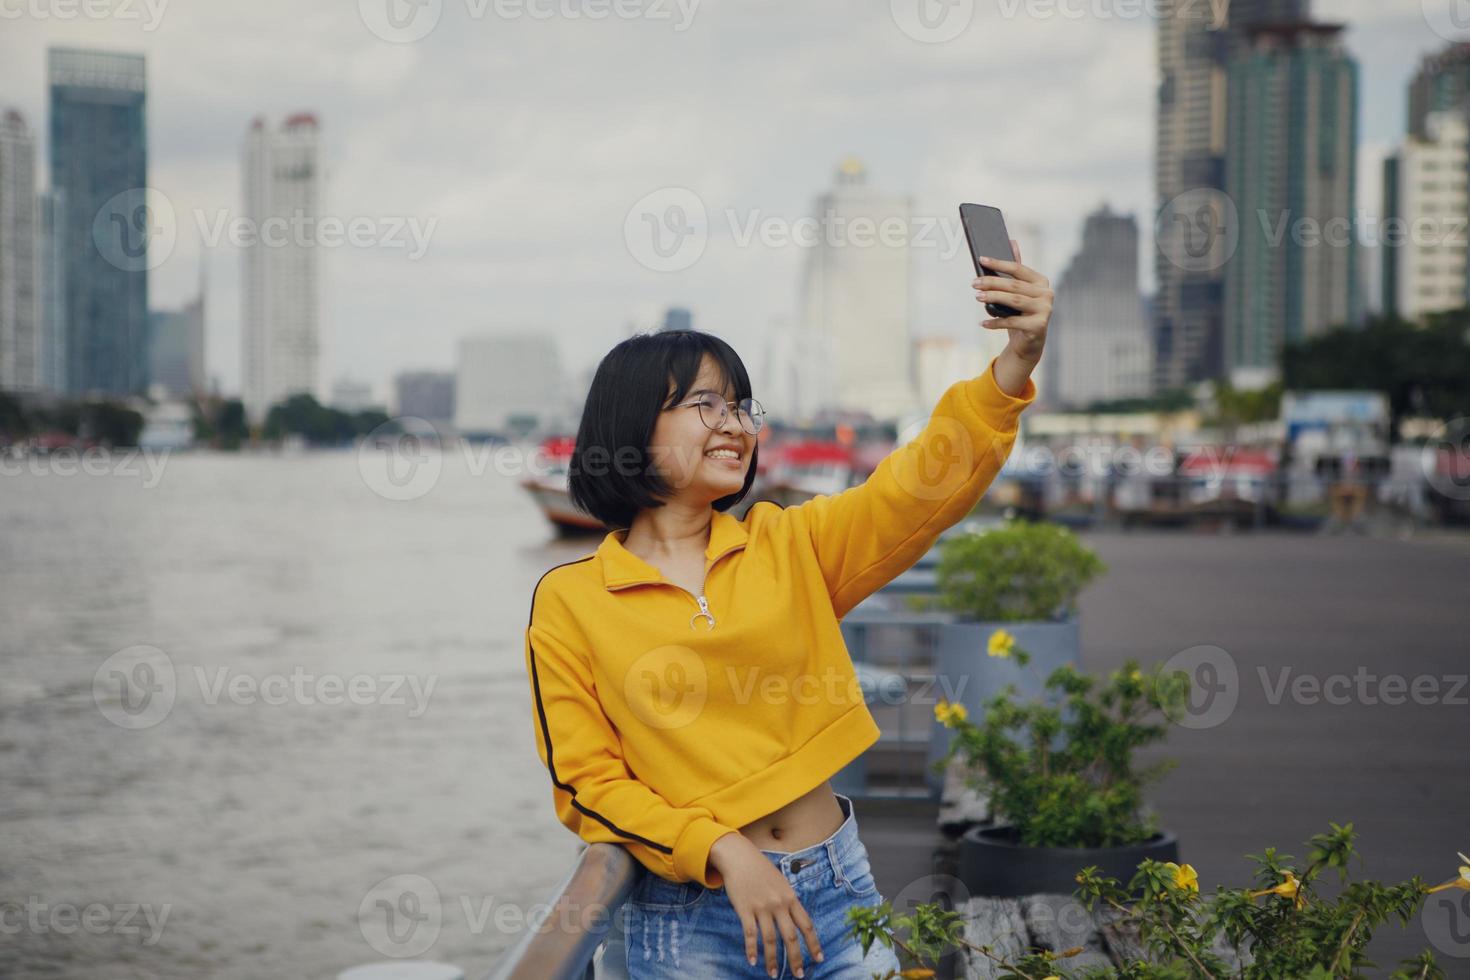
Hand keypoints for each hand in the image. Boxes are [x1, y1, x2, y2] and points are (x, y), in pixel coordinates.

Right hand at [709, 833, 823, 977]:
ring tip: (773, 974)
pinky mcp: (745, 909)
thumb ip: (789, 901)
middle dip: (796, 958)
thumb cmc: (761, 870)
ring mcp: (762, 907)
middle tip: (799, 975)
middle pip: (790, 937)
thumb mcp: (781, 882)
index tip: (819, 959)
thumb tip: (796, 920)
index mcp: (791, 898)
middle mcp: (779, 904)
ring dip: (772, 960)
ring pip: (770, 939)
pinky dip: (751, 949)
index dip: (814, 943)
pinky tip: (752, 961)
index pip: (806, 925)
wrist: (739, 857)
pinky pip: (750, 934)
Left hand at [972, 236, 1050, 363]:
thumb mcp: (1019, 291)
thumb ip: (1016, 269)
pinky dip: (996, 322)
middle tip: (974, 283)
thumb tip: (1012, 241)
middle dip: (992, 282)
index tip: (981, 259)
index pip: (1018, 268)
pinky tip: (982, 323)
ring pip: (1014, 301)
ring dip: (993, 298)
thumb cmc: (1021, 312)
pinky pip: (1013, 322)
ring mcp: (1045, 310)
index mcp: (1041, 281)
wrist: (1029, 342)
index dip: (999, 263)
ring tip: (977, 297)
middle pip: (1014, 285)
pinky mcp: (1038, 326)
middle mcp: (1046, 294)